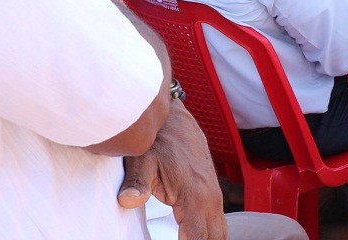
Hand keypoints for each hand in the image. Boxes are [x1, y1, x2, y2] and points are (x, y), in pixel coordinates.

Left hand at [117, 106, 225, 239]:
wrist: (175, 120)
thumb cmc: (158, 140)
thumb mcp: (142, 160)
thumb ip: (137, 183)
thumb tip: (128, 201)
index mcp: (195, 195)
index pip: (198, 238)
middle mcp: (210, 198)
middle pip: (213, 238)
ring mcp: (213, 195)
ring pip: (219, 231)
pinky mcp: (212, 193)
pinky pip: (218, 221)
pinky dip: (210, 234)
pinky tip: (197, 239)